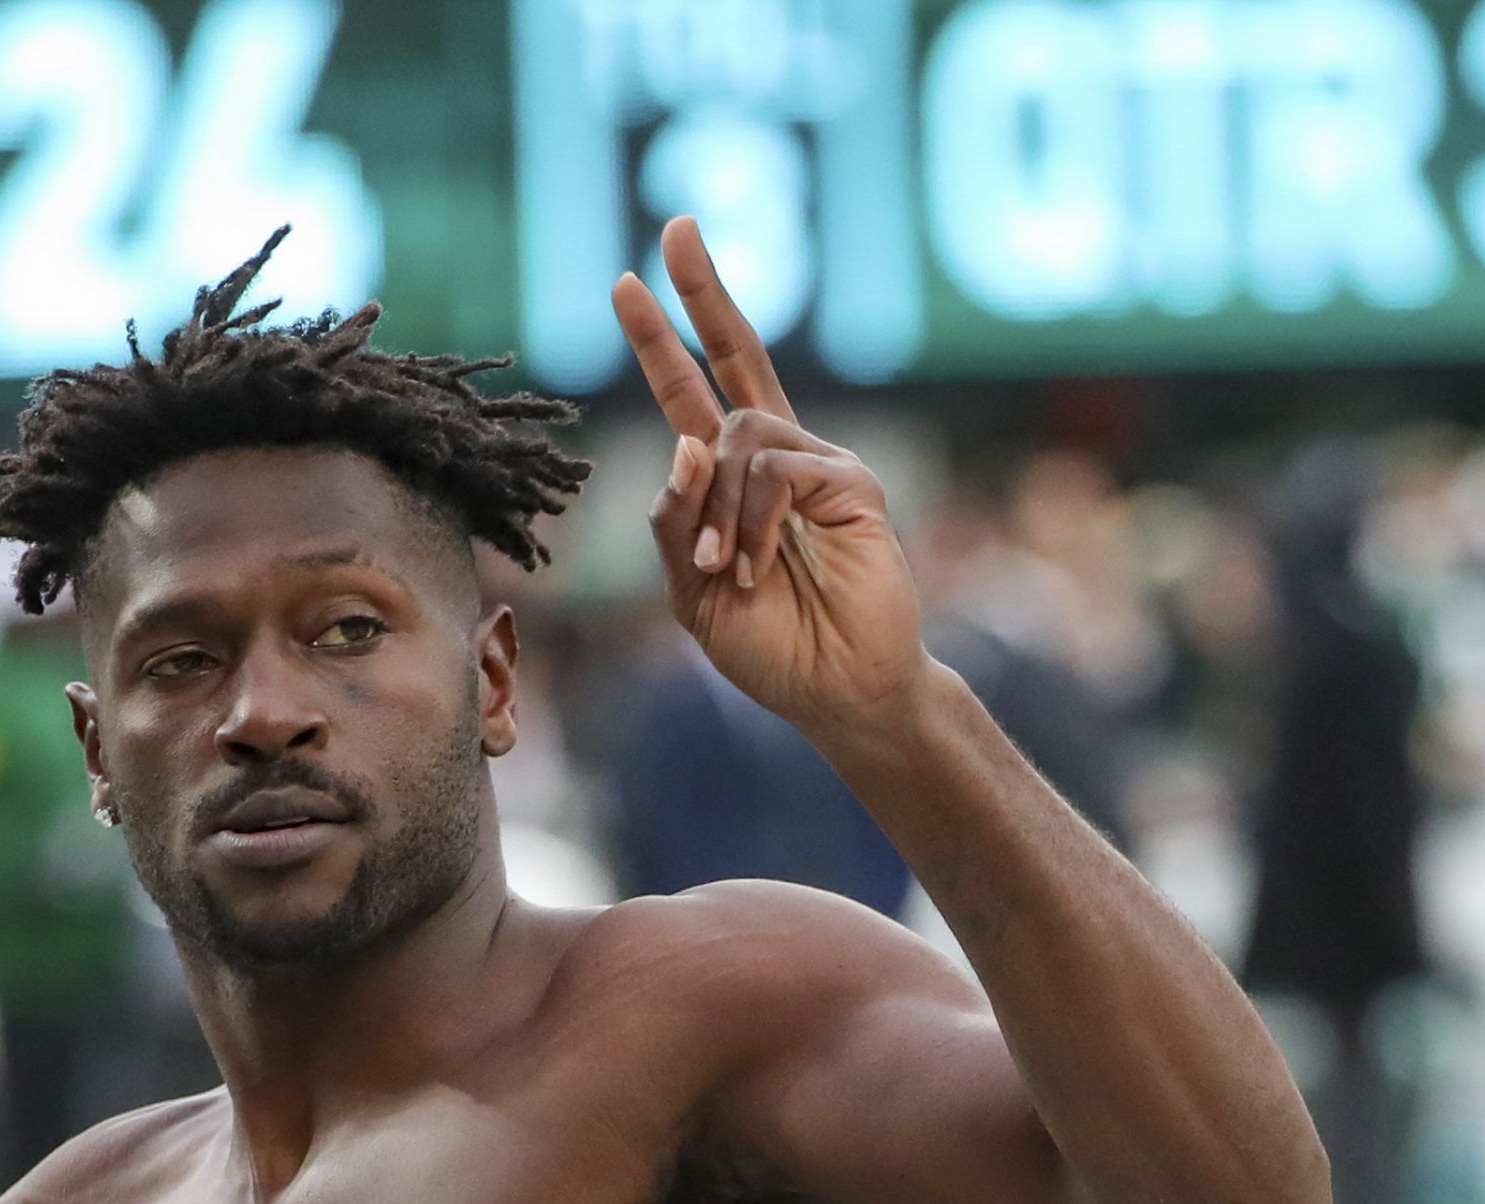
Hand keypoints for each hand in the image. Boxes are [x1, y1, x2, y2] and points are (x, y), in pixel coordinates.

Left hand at [613, 218, 927, 742]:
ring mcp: (818, 463)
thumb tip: (685, 440)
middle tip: (675, 229)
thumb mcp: (689, 591)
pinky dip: (753, 524)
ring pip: (737, 437)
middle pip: (739, 353)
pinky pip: (777, 473)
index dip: (662, 339)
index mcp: (732, 480)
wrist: (835, 692)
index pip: (694, 391)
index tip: (630, 280)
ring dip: (715, 509)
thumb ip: (674, 522)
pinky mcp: (854, 482)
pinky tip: (756, 566)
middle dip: (703, 290)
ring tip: (725, 571)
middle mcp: (777, 457)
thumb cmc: (769, 647)